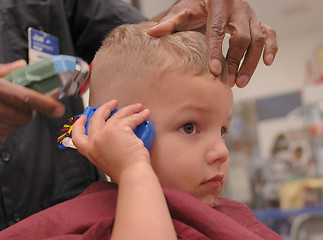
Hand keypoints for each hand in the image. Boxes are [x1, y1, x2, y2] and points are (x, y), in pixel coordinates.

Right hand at [0, 60, 64, 142]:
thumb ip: (4, 71)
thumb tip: (22, 66)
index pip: (25, 97)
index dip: (45, 104)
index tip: (58, 109)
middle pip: (23, 117)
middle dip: (29, 114)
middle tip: (24, 107)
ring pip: (14, 128)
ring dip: (16, 122)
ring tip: (5, 111)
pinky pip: (1, 136)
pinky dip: (3, 129)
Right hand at [72, 100, 150, 182]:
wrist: (132, 175)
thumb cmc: (125, 172)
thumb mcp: (108, 161)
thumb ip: (105, 150)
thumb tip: (114, 138)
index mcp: (90, 151)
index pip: (77, 136)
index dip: (79, 124)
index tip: (84, 117)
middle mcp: (94, 141)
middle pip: (96, 118)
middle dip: (105, 108)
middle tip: (114, 103)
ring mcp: (105, 134)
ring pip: (116, 115)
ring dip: (128, 109)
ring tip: (137, 107)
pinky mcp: (118, 129)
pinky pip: (130, 117)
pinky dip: (139, 114)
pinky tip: (144, 113)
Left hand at [147, 0, 277, 87]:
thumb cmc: (198, 4)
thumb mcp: (184, 11)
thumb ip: (170, 23)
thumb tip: (151, 33)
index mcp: (218, 5)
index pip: (217, 30)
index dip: (217, 51)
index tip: (215, 71)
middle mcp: (238, 9)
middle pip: (242, 37)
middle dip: (236, 61)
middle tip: (228, 83)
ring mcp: (250, 15)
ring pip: (259, 39)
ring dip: (252, 62)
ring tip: (240, 82)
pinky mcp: (257, 21)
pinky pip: (270, 34)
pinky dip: (272, 48)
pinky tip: (268, 63)